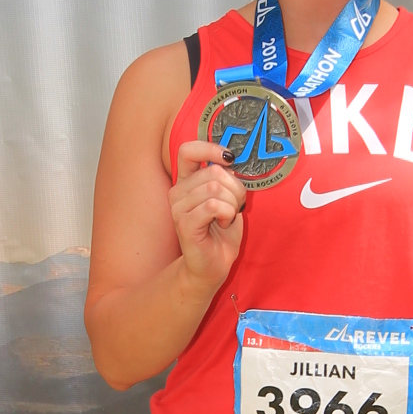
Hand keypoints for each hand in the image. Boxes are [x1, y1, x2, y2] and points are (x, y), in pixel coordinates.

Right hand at [169, 137, 246, 294]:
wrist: (213, 264)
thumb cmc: (220, 233)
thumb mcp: (227, 198)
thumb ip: (225, 179)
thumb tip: (230, 161)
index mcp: (186, 182)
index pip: (188, 150)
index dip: (211, 149)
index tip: (230, 159)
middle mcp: (178, 192)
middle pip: (214, 172)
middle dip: (234, 189)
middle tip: (232, 207)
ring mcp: (178, 208)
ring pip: (215, 188)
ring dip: (231, 205)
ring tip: (226, 218)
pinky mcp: (184, 224)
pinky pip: (213, 206)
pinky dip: (226, 215)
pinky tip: (222, 225)